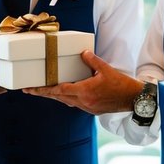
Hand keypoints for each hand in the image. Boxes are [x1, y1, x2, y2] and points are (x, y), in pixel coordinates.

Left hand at [23, 50, 142, 113]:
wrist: (133, 99)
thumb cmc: (121, 84)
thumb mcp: (106, 69)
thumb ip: (92, 61)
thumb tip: (83, 52)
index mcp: (85, 91)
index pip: (60, 90)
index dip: (45, 89)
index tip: (33, 88)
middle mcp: (84, 102)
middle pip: (59, 97)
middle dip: (44, 93)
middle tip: (29, 90)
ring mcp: (87, 107)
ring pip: (66, 101)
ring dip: (55, 96)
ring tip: (43, 91)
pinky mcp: (92, 110)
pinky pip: (75, 104)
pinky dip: (67, 98)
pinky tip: (63, 94)